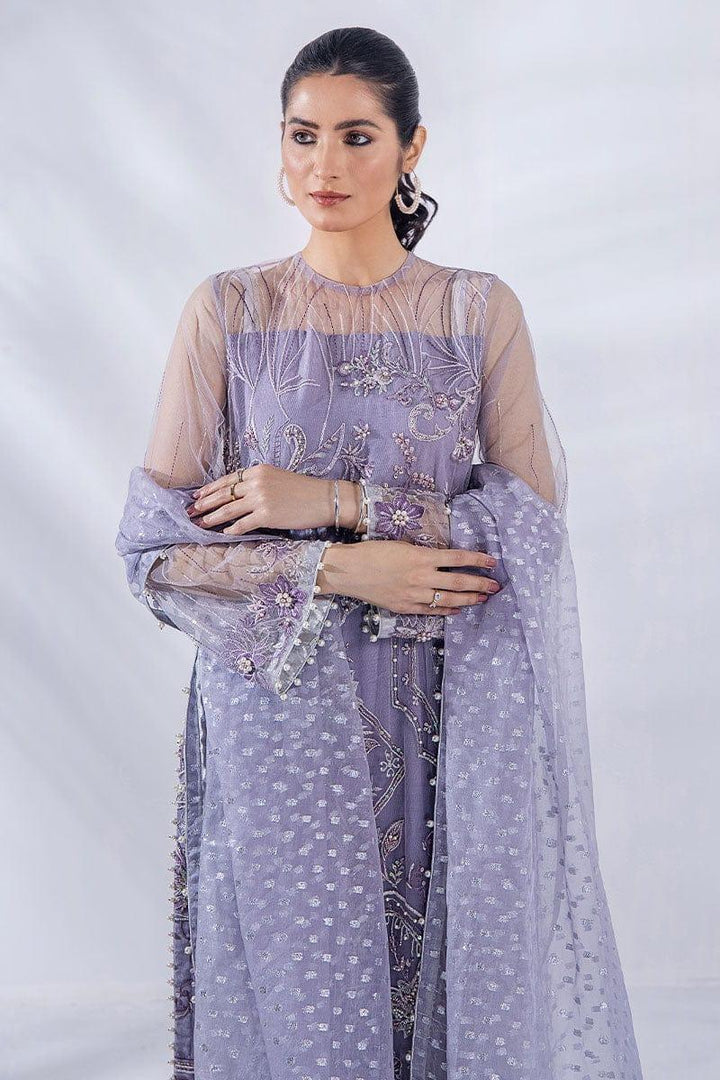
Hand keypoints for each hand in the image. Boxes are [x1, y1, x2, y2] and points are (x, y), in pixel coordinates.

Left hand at [186, 465, 360, 533]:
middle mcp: (256, 482)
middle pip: (223, 494)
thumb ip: (257, 482)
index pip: (227, 479)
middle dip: (204, 504)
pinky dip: (231, 529)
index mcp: (257, 470)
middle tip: (190, 511)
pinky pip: (242, 524)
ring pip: (228, 509)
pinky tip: (224, 534)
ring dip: (211, 518)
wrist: (323, 499)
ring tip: (200, 523)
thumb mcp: (277, 477)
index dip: (210, 489)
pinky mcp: (266, 515)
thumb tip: (238, 495)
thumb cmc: (302, 490)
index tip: (197, 496)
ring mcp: (260, 498)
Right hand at [317, 540, 500, 615]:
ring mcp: (413, 595)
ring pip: (448, 600)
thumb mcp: (402, 546)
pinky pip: (431, 611)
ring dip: (468, 600)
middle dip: (480, 584)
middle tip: (496, 586)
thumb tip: (444, 561)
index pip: (458, 559)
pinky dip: (446, 611)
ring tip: (482, 599)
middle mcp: (421, 578)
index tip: (492, 562)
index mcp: (421, 558)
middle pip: (458, 582)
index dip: (477, 561)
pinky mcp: (404, 608)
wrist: (348, 570)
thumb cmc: (372, 552)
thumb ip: (425, 555)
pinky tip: (456, 610)